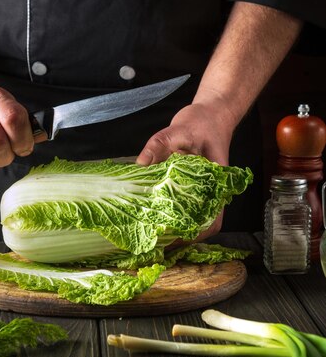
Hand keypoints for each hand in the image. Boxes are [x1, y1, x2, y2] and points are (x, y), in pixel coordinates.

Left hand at [136, 101, 236, 240]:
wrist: (211, 113)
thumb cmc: (202, 122)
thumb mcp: (179, 129)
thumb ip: (159, 144)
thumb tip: (140, 163)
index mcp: (215, 185)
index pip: (212, 220)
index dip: (196, 235)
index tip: (174, 240)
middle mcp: (209, 191)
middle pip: (200, 225)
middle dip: (180, 237)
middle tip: (155, 242)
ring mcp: (199, 189)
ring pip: (191, 216)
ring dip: (174, 227)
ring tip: (151, 234)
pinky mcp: (187, 184)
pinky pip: (179, 201)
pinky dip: (166, 209)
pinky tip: (148, 211)